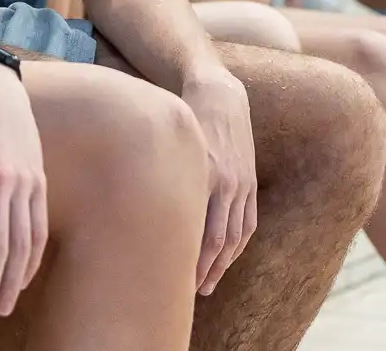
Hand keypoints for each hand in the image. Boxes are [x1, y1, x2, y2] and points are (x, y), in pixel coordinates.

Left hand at [180, 62, 256, 294]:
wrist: (218, 93)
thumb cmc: (181, 117)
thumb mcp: (169, 144)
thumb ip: (158, 173)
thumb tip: (136, 205)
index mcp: (204, 176)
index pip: (200, 233)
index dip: (189, 261)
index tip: (173, 279)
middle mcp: (226, 183)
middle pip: (218, 241)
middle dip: (204, 270)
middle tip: (187, 292)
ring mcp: (242, 184)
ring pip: (235, 236)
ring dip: (222, 265)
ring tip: (206, 285)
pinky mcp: (249, 182)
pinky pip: (248, 223)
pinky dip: (238, 246)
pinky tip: (226, 260)